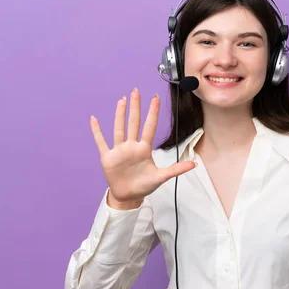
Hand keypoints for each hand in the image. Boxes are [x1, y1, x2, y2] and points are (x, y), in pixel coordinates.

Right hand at [90, 88, 196, 206]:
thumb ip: (176, 169)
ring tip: (121, 100)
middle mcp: (131, 146)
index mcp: (144, 149)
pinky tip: (94, 119)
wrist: (129, 196)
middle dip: (135, 107)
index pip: (149, 127)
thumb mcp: (161, 177)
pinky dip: (97, 131)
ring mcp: (119, 150)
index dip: (152, 113)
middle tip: (136, 91)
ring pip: (119, 128)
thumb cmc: (144, 186)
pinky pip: (101, 142)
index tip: (155, 98)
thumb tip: (194, 164)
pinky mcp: (107, 157)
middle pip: (133, 123)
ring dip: (119, 115)